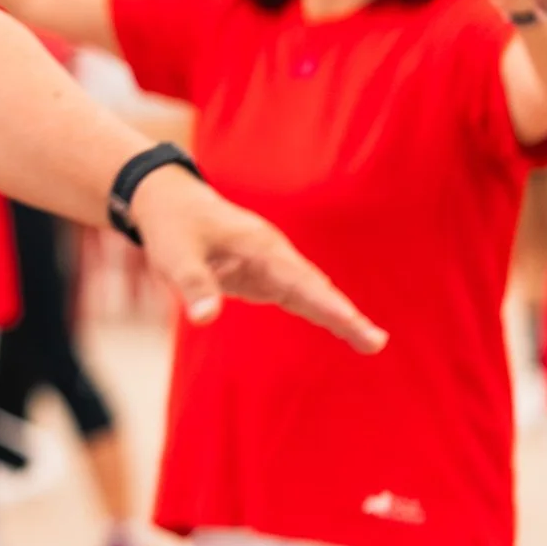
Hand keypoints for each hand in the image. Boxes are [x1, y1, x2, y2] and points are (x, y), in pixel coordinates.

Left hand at [132, 166, 385, 352]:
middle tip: (376, 343)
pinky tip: (344, 326)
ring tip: (370, 343)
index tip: (351, 322)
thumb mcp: (175, 255)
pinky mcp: (264, 274)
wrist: (170, 201)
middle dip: (345, 316)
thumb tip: (205, 319)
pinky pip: (298, 295)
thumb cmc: (173, 227)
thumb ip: (193, 284)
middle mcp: (274, 254)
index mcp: (259, 246)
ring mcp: (272, 264)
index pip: (298, 281)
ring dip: (339, 316)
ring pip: (312, 292)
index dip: (325, 304)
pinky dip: (321, 310)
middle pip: (315, 288)